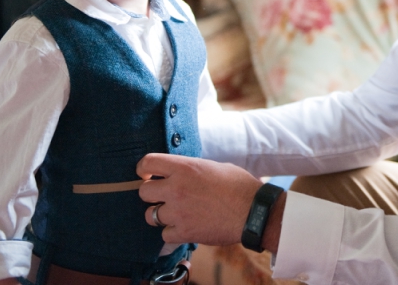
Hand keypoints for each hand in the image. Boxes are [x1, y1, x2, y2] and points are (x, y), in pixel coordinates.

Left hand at [137, 154, 282, 249]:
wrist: (254, 211)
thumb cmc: (239, 186)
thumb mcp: (214, 166)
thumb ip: (191, 170)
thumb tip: (181, 173)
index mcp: (184, 167)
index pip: (148, 162)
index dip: (144, 168)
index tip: (147, 174)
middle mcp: (176, 188)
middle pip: (143, 191)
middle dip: (151, 194)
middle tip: (163, 196)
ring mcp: (178, 212)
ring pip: (150, 215)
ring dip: (160, 215)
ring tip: (175, 213)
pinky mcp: (184, 232)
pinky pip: (164, 234)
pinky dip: (173, 232)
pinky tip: (185, 226)